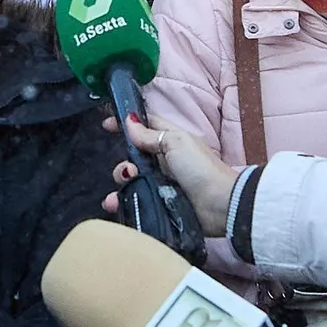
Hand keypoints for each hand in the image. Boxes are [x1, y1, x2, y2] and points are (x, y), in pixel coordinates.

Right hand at [99, 115, 236, 235]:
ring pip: (132, 180)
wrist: (220, 206)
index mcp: (171, 142)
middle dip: (124, 162)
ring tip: (126, 186)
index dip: (127, 123)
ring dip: (122, 182)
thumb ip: (150, 135)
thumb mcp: (176, 143)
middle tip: (128, 171)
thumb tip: (129, 121)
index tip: (106, 125)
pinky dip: (122, 202)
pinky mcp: (160, 204)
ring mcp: (162, 185)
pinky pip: (136, 201)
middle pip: (134, 157)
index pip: (145, 126)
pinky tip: (114, 204)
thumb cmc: (200, 168)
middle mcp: (164, 162)